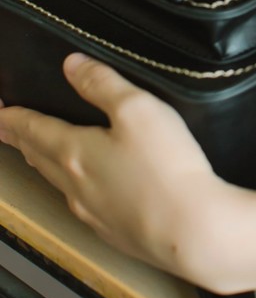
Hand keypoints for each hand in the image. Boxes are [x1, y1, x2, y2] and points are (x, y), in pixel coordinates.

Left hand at [0, 54, 255, 293]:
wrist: (195, 232)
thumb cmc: (167, 170)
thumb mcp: (138, 109)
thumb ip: (103, 83)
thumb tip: (73, 65)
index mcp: (75, 152)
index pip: (33, 129)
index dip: (13, 118)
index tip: (0, 113)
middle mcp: (77, 186)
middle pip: (41, 158)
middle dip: (23, 141)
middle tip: (9, 132)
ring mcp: (96, 213)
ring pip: (61, 183)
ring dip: (46, 164)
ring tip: (40, 155)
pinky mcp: (118, 232)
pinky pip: (86, 205)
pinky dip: (76, 189)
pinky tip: (88, 191)